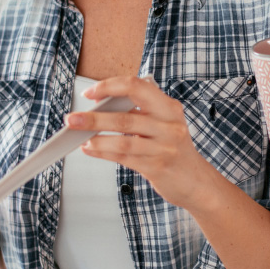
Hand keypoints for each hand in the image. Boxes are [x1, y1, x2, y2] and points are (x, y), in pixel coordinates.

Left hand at [66, 75, 219, 208]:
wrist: (196, 181)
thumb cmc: (175, 150)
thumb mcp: (165, 124)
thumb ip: (139, 113)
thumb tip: (101, 106)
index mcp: (169, 108)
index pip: (137, 86)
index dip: (110, 86)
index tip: (91, 93)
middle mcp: (169, 125)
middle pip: (126, 116)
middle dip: (94, 117)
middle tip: (72, 118)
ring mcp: (164, 147)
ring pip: (123, 139)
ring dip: (95, 137)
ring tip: (79, 136)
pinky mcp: (157, 167)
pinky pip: (123, 157)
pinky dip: (103, 152)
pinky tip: (91, 149)